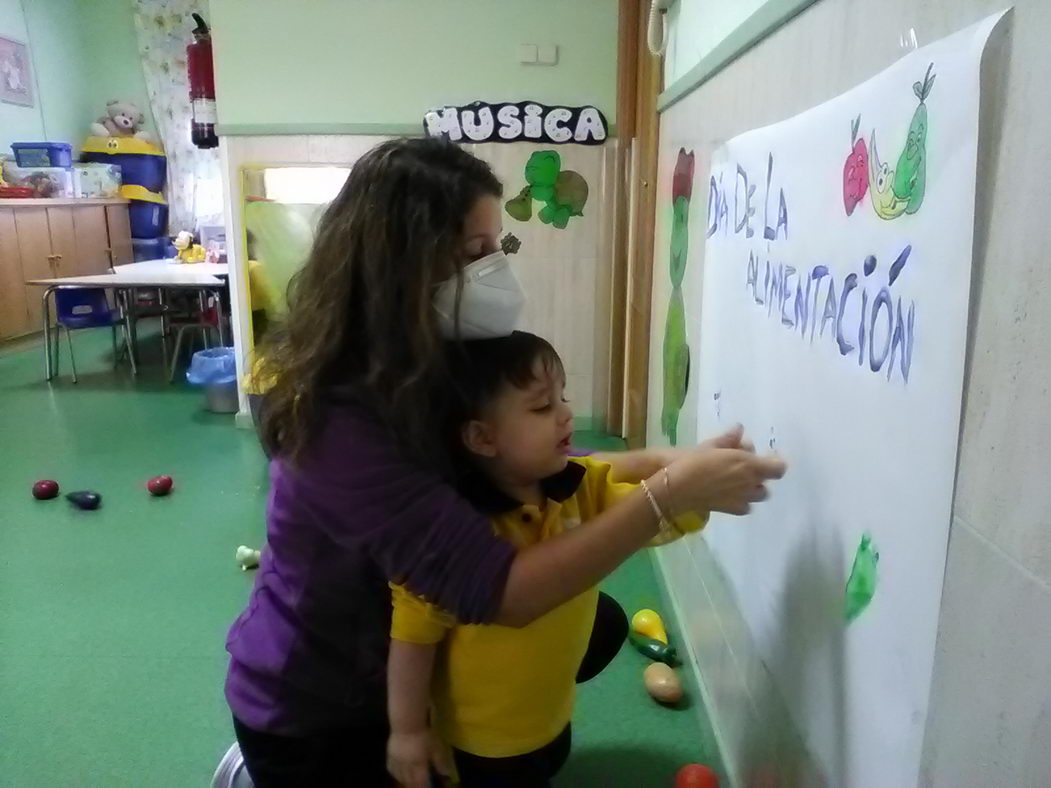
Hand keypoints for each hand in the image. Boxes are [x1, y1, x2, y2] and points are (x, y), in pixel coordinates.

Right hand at [387, 728, 453, 787]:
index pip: (420, 783)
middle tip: (418, 786)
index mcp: (419, 766)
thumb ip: (440, 761)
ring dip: (404, 781)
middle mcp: (407, 767)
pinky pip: (391, 767)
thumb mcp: (436, 747)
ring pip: (399, 776)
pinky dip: (395, 772)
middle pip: (409, 782)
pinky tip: (397, 773)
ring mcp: (397, 761)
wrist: (406, 723)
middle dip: (413, 786)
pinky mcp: (390, 753)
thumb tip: (446, 773)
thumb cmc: (424, 734)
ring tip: (408, 782)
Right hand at [661, 428, 785, 515]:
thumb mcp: (710, 445)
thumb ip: (729, 438)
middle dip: (760, 475)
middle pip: (767, 482)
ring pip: (759, 495)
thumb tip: (739, 429)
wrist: (678, 489)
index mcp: (750, 464)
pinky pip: (746, 506)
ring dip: (753, 488)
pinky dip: (742, 501)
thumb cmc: (694, 462)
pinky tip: (729, 495)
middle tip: (745, 467)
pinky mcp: (733, 510)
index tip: (766, 457)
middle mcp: (751, 483)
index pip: (778, 467)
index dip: (775, 462)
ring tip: (737, 482)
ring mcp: (744, 499)